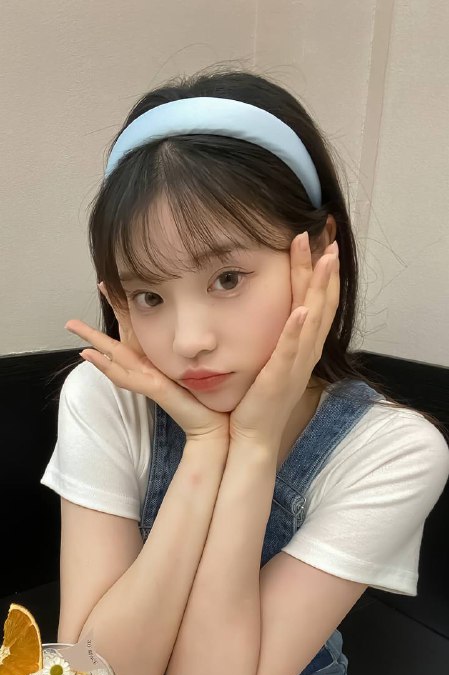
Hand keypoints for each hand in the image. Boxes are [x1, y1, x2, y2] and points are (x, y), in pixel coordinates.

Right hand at [65, 307, 228, 442]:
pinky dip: (106, 366)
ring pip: (113, 358)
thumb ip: (190, 352)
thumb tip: (196, 332)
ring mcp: (147, 379)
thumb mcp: (197, 365)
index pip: (132, 332)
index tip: (107, 289)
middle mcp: (146, 369)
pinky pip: (125, 376)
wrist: (214, 423)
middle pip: (114, 345)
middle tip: (70, 320)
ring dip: (93, 343)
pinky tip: (90, 355)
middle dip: (93, 332)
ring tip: (73, 330)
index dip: (119, 311)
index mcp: (155, 361)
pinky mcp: (153, 388)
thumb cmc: (208, 396)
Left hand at [229, 232, 339, 448]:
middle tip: (326, 235)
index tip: (319, 241)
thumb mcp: (265, 360)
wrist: (250, 439)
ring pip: (313, 320)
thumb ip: (268, 335)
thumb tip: (263, 309)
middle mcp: (304, 354)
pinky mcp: (279, 380)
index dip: (321, 273)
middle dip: (324, 269)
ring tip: (325, 258)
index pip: (316, 302)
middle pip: (321, 304)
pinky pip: (291, 352)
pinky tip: (300, 310)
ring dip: (319, 288)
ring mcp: (295, 366)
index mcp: (300, 347)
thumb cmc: (254, 401)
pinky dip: (296, 331)